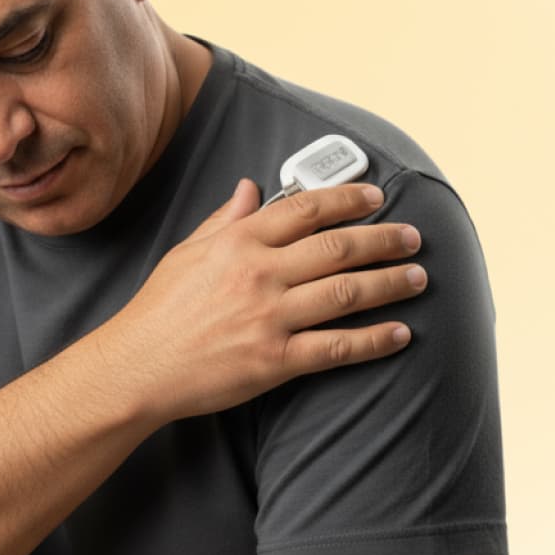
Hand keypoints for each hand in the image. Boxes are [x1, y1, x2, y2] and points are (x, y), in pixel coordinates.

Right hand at [99, 179, 425, 423]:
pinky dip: (373, 340)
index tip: (376, 197)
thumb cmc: (158, 311)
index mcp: (237, 241)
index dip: (348, 198)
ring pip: (346, 292)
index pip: (305, 208)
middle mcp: (258, 273)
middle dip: (384, 239)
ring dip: (390, 283)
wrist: (136, 367)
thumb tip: (250, 188)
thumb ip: (224, 219)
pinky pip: (336, 347)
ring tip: (418, 278)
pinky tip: (400, 334)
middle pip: (338, 246)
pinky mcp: (274, 360)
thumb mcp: (187, 252)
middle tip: (414, 238)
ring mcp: (268, 317)